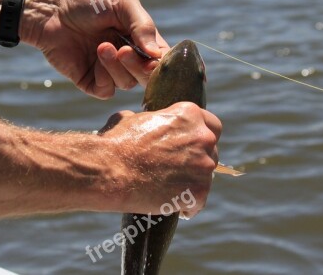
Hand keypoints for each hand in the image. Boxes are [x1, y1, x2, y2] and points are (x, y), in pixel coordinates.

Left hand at [21, 0, 170, 97]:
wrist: (49, 9)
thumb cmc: (87, 0)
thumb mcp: (122, 2)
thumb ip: (143, 25)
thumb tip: (158, 56)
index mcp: (140, 37)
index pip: (161, 58)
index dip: (161, 63)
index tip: (154, 59)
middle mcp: (127, 56)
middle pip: (147, 77)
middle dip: (139, 67)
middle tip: (124, 50)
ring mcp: (108, 69)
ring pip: (128, 84)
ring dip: (116, 67)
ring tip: (101, 46)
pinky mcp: (90, 81)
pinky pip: (107, 91)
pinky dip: (104, 77)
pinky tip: (94, 57)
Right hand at [97, 102, 221, 217]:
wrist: (110, 171)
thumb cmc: (116, 143)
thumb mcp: (131, 119)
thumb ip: (147, 120)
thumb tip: (138, 120)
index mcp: (189, 115)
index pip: (212, 125)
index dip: (200, 137)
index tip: (192, 147)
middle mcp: (203, 137)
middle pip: (211, 152)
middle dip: (197, 161)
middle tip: (179, 171)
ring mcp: (203, 166)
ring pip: (206, 177)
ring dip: (192, 183)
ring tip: (172, 191)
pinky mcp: (199, 191)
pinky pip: (198, 202)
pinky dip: (187, 206)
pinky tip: (174, 208)